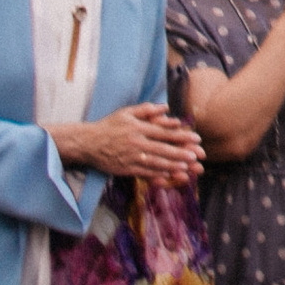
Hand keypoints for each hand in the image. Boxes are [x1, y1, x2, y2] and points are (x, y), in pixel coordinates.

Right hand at [60, 100, 204, 183]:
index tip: (196, 139)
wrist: (88, 143)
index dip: (182, 136)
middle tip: (197, 156)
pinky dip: (157, 175)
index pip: (164, 132)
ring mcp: (131, 157)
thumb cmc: (109, 125)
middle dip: (181, 153)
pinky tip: (168, 176)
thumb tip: (166, 108)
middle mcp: (137, 142)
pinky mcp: (126, 168)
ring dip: (172, 165)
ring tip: (187, 167)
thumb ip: (147, 109)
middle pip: (163, 148)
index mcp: (139, 128)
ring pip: (155, 162)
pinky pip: (144, 173)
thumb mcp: (127, 112)